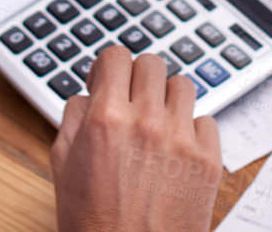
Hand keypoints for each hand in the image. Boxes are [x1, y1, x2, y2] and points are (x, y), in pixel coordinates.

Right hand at [52, 47, 220, 231]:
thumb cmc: (93, 224)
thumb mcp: (63, 167)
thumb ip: (74, 119)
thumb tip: (88, 94)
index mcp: (107, 120)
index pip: (116, 56)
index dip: (109, 67)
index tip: (109, 80)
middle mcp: (147, 122)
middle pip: (151, 64)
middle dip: (138, 79)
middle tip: (132, 101)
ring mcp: (182, 139)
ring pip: (182, 85)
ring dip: (167, 99)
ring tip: (157, 124)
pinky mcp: (209, 159)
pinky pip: (207, 120)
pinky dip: (192, 130)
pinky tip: (176, 151)